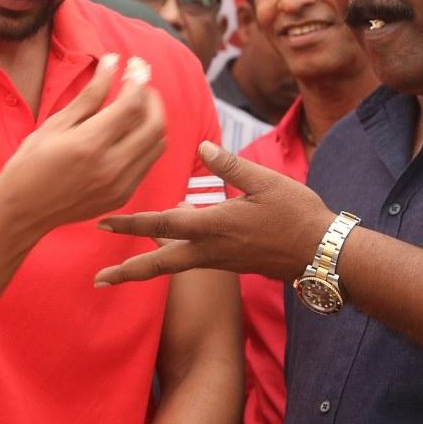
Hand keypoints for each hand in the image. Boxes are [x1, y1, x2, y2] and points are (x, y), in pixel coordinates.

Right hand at [0, 54, 167, 234]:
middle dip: (152, 98)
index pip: (131, 105)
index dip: (138, 80)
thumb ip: (90, 94)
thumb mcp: (57, 123)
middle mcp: (112, 167)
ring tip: (136, 106)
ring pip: (157, 144)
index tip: (135, 65)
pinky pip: (147, 163)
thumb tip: (112, 62)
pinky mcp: (123, 196)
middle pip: (154, 125)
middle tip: (140, 84)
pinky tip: (129, 132)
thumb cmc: (32, 161)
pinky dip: (145, 142)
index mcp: (90, 144)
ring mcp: (121, 185)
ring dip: (153, 120)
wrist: (24, 210)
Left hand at [94, 140, 332, 285]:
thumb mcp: (265, 182)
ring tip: (123, 265)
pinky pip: (193, 260)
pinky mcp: (231, 264)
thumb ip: (230, 166)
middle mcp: (211, 249)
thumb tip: (201, 144)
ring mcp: (221, 261)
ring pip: (175, 265)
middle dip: (128, 272)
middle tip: (99, 279)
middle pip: (160, 264)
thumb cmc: (297, 214)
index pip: (162, 224)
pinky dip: (174, 253)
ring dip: (148, 265)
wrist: (323, 253)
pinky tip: (171, 241)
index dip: (130, 223)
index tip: (103, 223)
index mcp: (214, 226)